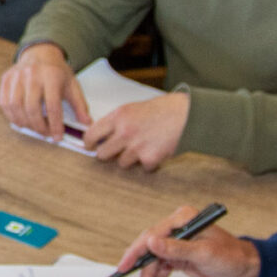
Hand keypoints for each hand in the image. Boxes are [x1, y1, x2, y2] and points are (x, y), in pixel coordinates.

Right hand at [0, 43, 87, 138]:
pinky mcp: (6, 79)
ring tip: (33, 128)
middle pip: (32, 108)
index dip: (55, 125)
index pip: (52, 106)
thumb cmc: (56, 71)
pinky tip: (20, 120)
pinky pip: (4, 103)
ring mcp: (17, 76)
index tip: (57, 136)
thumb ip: (79, 104)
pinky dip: (11, 116)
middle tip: (45, 133)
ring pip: (16, 107)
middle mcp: (32, 74)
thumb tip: (86, 122)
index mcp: (51, 75)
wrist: (40, 53)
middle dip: (39, 126)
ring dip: (24, 123)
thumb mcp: (72, 84)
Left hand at [75, 93, 190, 170]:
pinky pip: (142, 168)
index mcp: (118, 116)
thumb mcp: (134, 108)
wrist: (186, 115)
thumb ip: (117, 121)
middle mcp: (124, 132)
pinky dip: (149, 163)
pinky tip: (156, 151)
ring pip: (122, 163)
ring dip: (131, 159)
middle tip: (117, 151)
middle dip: (109, 155)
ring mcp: (136, 147)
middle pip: (103, 154)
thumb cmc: (162, 109)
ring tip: (143, 147)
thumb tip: (103, 135)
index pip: (91, 134)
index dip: (89, 143)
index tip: (90, 147)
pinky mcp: (149, 159)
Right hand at [113, 201, 260, 276]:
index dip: (136, 251)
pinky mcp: (178, 258)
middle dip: (145, 274)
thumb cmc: (231, 256)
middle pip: (149, 251)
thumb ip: (176, 249)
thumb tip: (151, 242)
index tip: (125, 266)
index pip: (152, 235)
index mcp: (182, 220)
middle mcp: (176, 230)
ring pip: (154, 265)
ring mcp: (176, 245)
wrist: (244, 268)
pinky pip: (161, 272)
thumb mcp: (203, 254)